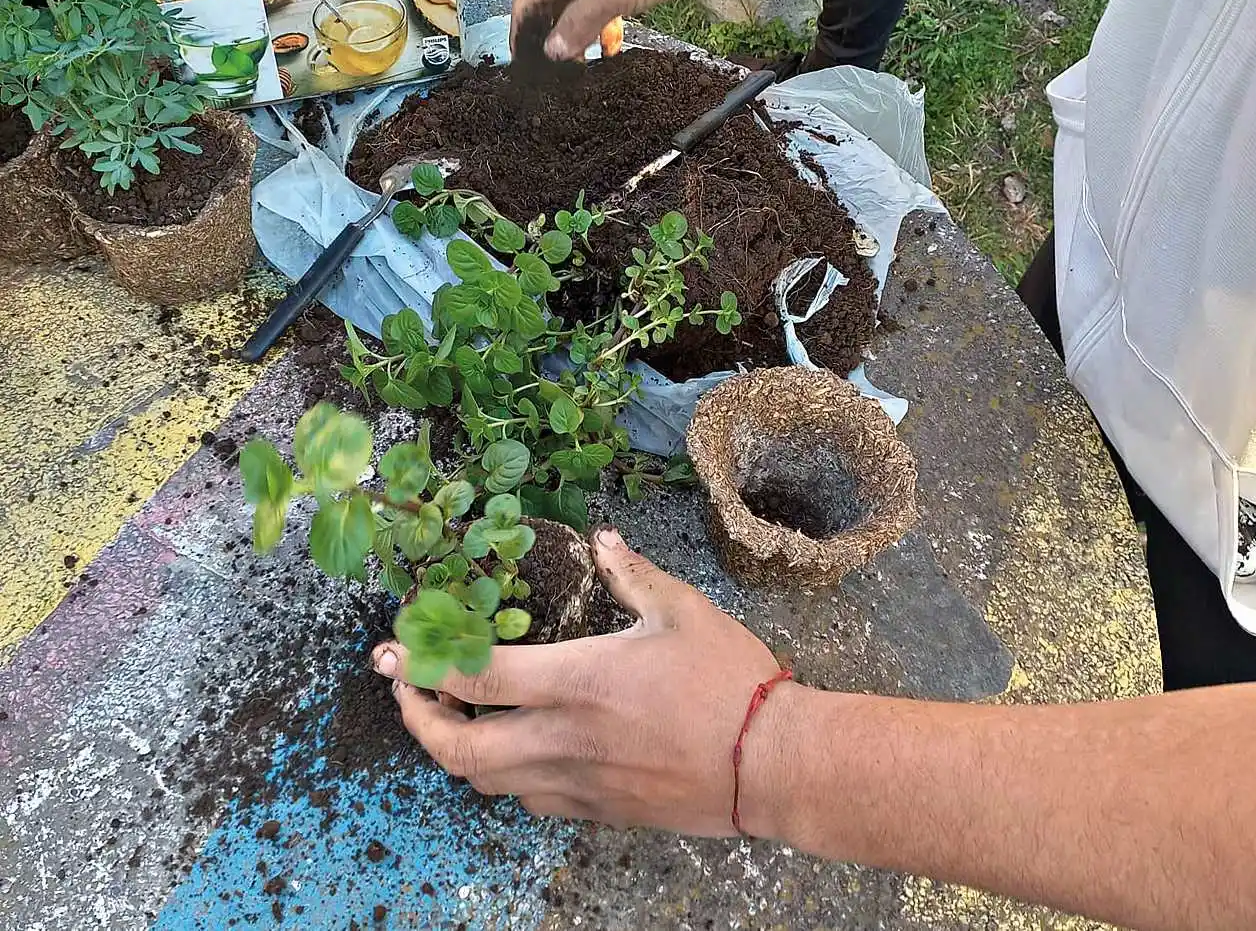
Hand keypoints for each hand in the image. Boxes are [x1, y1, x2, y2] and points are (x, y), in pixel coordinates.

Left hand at [371, 528, 802, 837]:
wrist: (771, 763)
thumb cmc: (728, 680)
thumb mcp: (682, 609)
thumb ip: (631, 572)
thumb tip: (603, 538)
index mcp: (578, 679)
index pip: (474, 677)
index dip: (420, 665)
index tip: (391, 653)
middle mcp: (564, 737)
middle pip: (459, 749)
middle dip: (417, 723)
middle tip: (406, 695)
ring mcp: (578, 781)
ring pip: (487, 782)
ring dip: (456, 752)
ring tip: (451, 720)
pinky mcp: (598, 810)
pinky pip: (531, 800)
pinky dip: (505, 778)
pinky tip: (514, 752)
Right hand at [511, 0, 742, 61]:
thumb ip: (579, 23)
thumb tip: (551, 51)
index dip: (521, 32)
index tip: (524, 64)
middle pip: (550, 0)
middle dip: (550, 34)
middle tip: (557, 71)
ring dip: (578, 29)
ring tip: (584, 62)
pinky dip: (601, 18)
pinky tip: (611, 39)